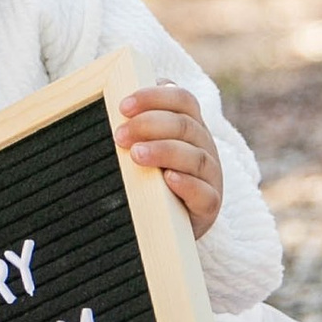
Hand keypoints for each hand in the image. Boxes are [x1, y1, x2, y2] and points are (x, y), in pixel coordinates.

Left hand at [118, 86, 221, 237]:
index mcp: (191, 125)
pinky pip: (204, 192)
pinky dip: (186, 184)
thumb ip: (138, 124)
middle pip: (185, 126)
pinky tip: (168, 178)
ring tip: (136, 154)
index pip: (182, 99)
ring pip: (194, 157)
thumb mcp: (148, 146)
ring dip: (164, 151)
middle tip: (119, 135)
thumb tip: (111, 97)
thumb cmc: (153, 178)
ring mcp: (210, 175)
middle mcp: (204, 145)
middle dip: (149, 125)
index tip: (123, 106)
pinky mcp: (209, 204)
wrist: (170, 224)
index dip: (154, 97)